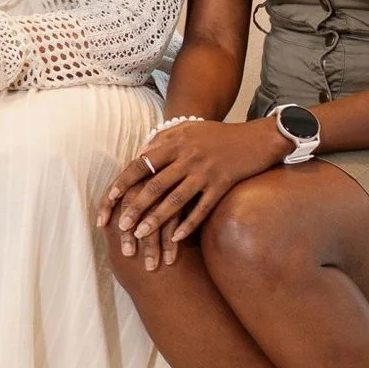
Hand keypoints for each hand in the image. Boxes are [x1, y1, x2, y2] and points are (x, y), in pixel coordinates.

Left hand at [95, 118, 290, 269]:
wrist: (258, 137)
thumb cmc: (218, 134)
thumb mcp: (188, 129)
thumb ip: (163, 140)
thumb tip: (139, 155)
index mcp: (175, 142)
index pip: (141, 164)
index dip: (124, 182)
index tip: (110, 199)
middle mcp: (188, 157)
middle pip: (155, 185)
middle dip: (136, 207)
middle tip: (121, 226)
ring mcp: (205, 172)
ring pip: (176, 199)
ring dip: (156, 219)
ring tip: (140, 235)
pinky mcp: (223, 184)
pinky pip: (203, 208)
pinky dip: (188, 224)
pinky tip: (175, 238)